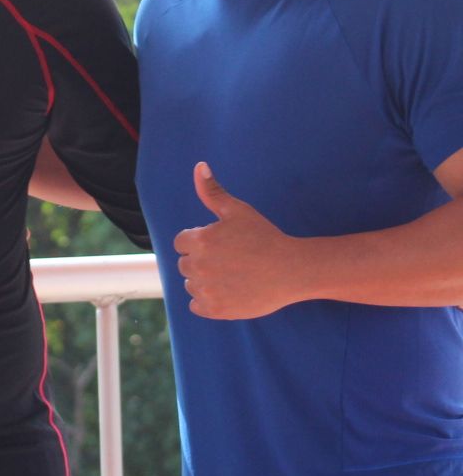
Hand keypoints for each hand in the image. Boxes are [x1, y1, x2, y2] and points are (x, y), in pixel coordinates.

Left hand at [174, 162, 302, 319]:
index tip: (221, 246)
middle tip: (230, 261)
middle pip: (185, 264)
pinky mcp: (215, 310)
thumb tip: (199, 166)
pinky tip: (227, 292)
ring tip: (232, 276)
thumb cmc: (264, 237)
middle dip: (202, 262)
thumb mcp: (238, 211)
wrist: (293, 270)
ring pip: (191, 285)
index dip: (199, 243)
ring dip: (204, 282)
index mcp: (199, 241)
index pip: (181, 243)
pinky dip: (207, 302)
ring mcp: (206, 290)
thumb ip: (212, 191)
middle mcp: (198, 266)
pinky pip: (196, 306)